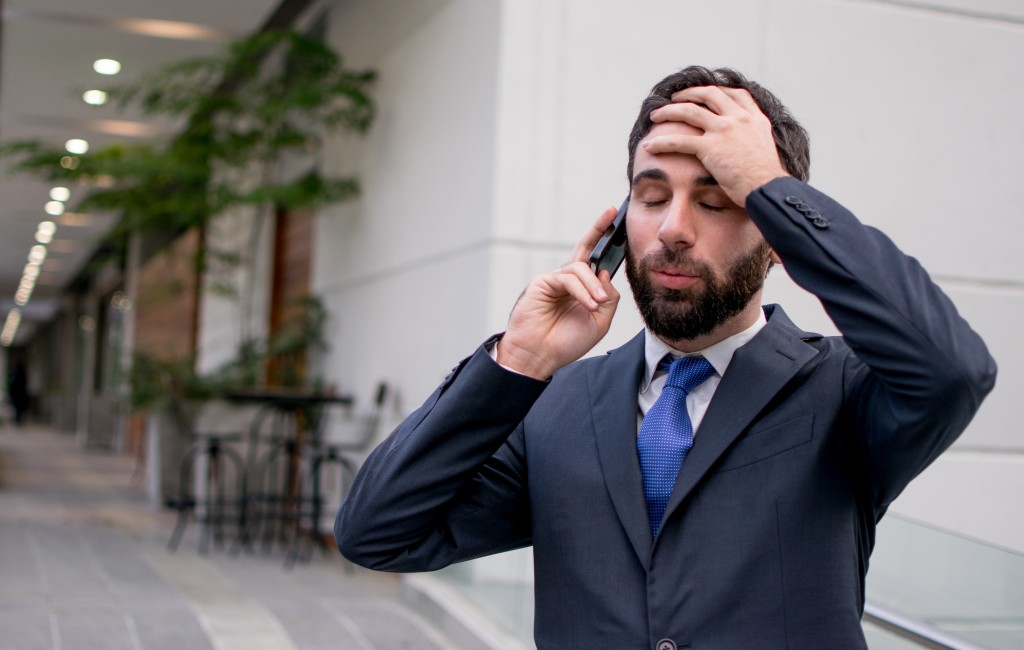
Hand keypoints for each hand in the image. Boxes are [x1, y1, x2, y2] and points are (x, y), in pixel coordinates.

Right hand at [497, 206, 621, 379]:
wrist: (539, 357)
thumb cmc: (565, 343)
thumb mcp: (599, 321)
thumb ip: (608, 297)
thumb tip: (606, 273)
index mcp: (583, 290)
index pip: (596, 263)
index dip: (606, 244)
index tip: (619, 225)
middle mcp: (569, 282)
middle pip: (585, 250)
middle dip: (598, 229)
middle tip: (611, 213)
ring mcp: (555, 281)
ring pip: (581, 269)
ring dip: (593, 286)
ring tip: (596, 303)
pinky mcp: (543, 282)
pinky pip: (568, 278)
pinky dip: (581, 291)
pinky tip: (588, 304)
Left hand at [644, 86, 788, 205]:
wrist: (767, 189)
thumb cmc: (766, 180)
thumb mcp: (765, 150)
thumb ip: (752, 140)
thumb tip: (745, 147)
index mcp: (755, 119)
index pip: (736, 94)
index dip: (718, 91)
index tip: (704, 93)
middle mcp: (739, 119)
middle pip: (709, 94)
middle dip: (688, 94)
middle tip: (675, 98)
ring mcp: (724, 130)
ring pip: (689, 111)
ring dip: (669, 111)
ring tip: (655, 116)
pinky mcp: (710, 147)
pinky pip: (679, 141)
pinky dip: (661, 142)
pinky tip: (650, 146)